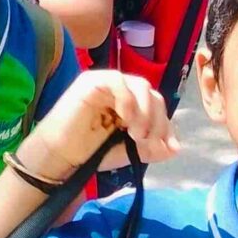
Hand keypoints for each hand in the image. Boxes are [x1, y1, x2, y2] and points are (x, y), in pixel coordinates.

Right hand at [19, 70, 178, 181]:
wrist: (62, 157)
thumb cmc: (92, 153)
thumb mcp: (130, 152)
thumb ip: (152, 148)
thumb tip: (175, 148)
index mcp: (131, 103)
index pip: (157, 105)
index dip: (166, 124)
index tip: (168, 146)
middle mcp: (120, 90)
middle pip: (152, 94)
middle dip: (157, 120)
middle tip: (148, 141)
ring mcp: (106, 83)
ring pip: (140, 85)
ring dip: (145, 112)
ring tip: (136, 135)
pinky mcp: (92, 81)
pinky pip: (118, 80)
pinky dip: (128, 99)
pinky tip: (125, 119)